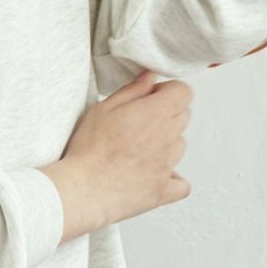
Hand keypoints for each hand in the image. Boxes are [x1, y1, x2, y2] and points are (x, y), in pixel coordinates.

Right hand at [44, 70, 192, 239]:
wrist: (83, 190)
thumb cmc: (89, 150)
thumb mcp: (104, 108)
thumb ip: (133, 90)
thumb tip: (151, 77)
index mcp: (156, 113)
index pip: (183, 92)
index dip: (167, 91)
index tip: (151, 98)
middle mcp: (169, 138)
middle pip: (183, 116)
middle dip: (165, 114)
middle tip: (137, 123)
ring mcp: (169, 166)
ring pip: (179, 146)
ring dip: (166, 144)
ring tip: (136, 150)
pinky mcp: (164, 190)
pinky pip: (181, 184)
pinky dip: (172, 178)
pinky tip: (154, 175)